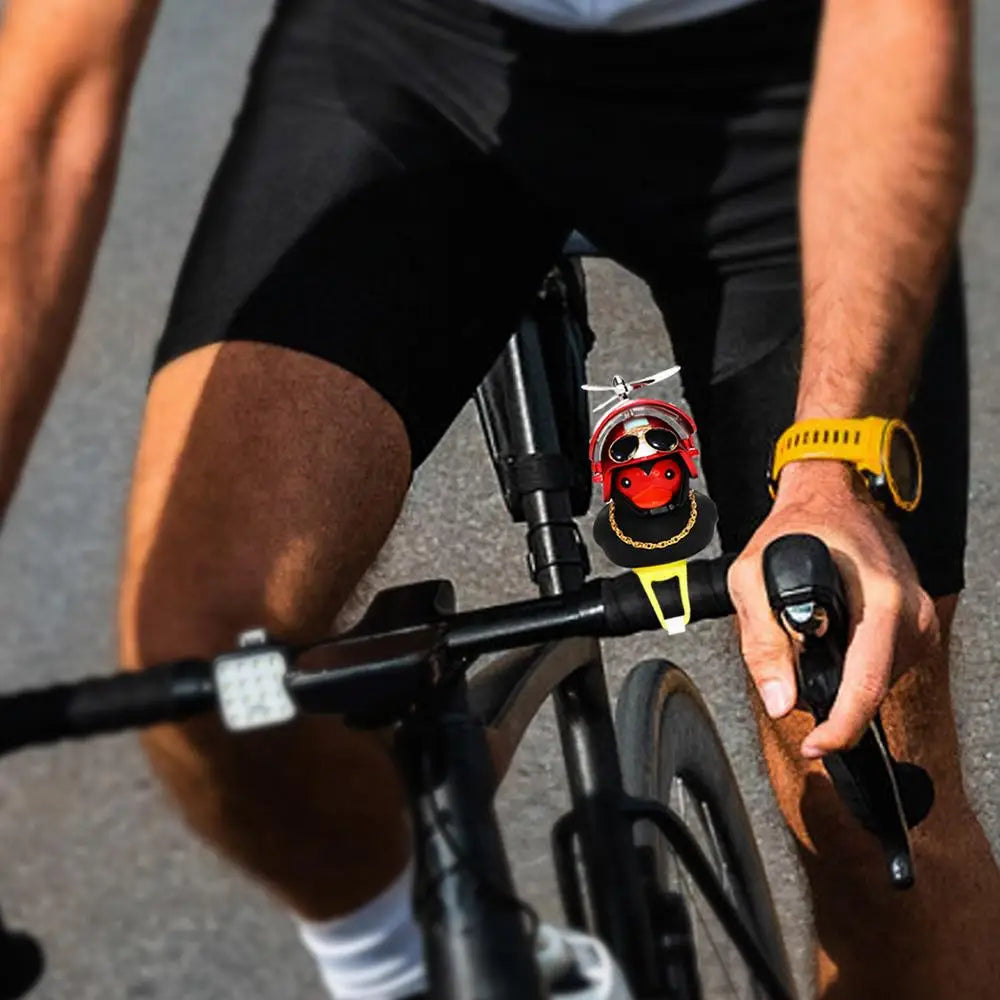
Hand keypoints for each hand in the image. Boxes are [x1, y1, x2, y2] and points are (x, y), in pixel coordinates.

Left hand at [727, 460, 939, 757]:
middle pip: (871, 690)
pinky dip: (852, 663)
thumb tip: (780, 700)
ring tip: (810, 635)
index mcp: (879, 600)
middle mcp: (910, 612)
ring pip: (876, 682)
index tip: (816, 746)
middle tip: (791, 664)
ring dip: (839, 676)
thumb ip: (761, 641)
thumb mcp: (750, 576)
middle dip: (829, 696)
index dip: (839, 727)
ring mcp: (919, 619)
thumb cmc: (797, 528)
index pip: (867, 685)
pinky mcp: (916, 625)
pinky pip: (883, 666)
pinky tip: (832, 634)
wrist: (833, 496)